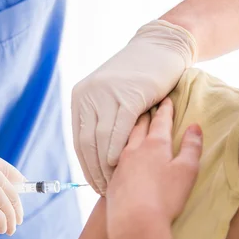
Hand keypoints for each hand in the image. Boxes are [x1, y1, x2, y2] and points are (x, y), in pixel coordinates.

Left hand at [72, 20, 197, 194]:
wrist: (160, 48)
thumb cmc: (137, 77)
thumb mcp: (109, 95)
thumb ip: (100, 117)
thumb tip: (95, 152)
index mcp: (80, 97)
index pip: (78, 140)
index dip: (86, 165)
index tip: (93, 183)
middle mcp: (87, 96)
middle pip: (86, 143)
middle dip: (94, 170)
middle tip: (103, 189)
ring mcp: (106, 95)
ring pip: (100, 138)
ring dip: (105, 165)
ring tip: (113, 182)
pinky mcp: (127, 95)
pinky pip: (118, 129)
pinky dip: (116, 148)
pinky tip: (119, 164)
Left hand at [106, 98, 202, 238]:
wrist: (134, 220)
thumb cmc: (165, 196)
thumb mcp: (186, 171)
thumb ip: (190, 147)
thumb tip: (194, 126)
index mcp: (154, 144)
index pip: (161, 121)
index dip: (165, 110)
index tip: (166, 99)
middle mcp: (133, 149)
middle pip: (138, 126)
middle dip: (145, 115)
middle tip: (146, 106)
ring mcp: (120, 162)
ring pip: (123, 139)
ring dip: (129, 129)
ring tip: (131, 124)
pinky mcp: (112, 177)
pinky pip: (114, 156)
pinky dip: (118, 148)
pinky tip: (118, 152)